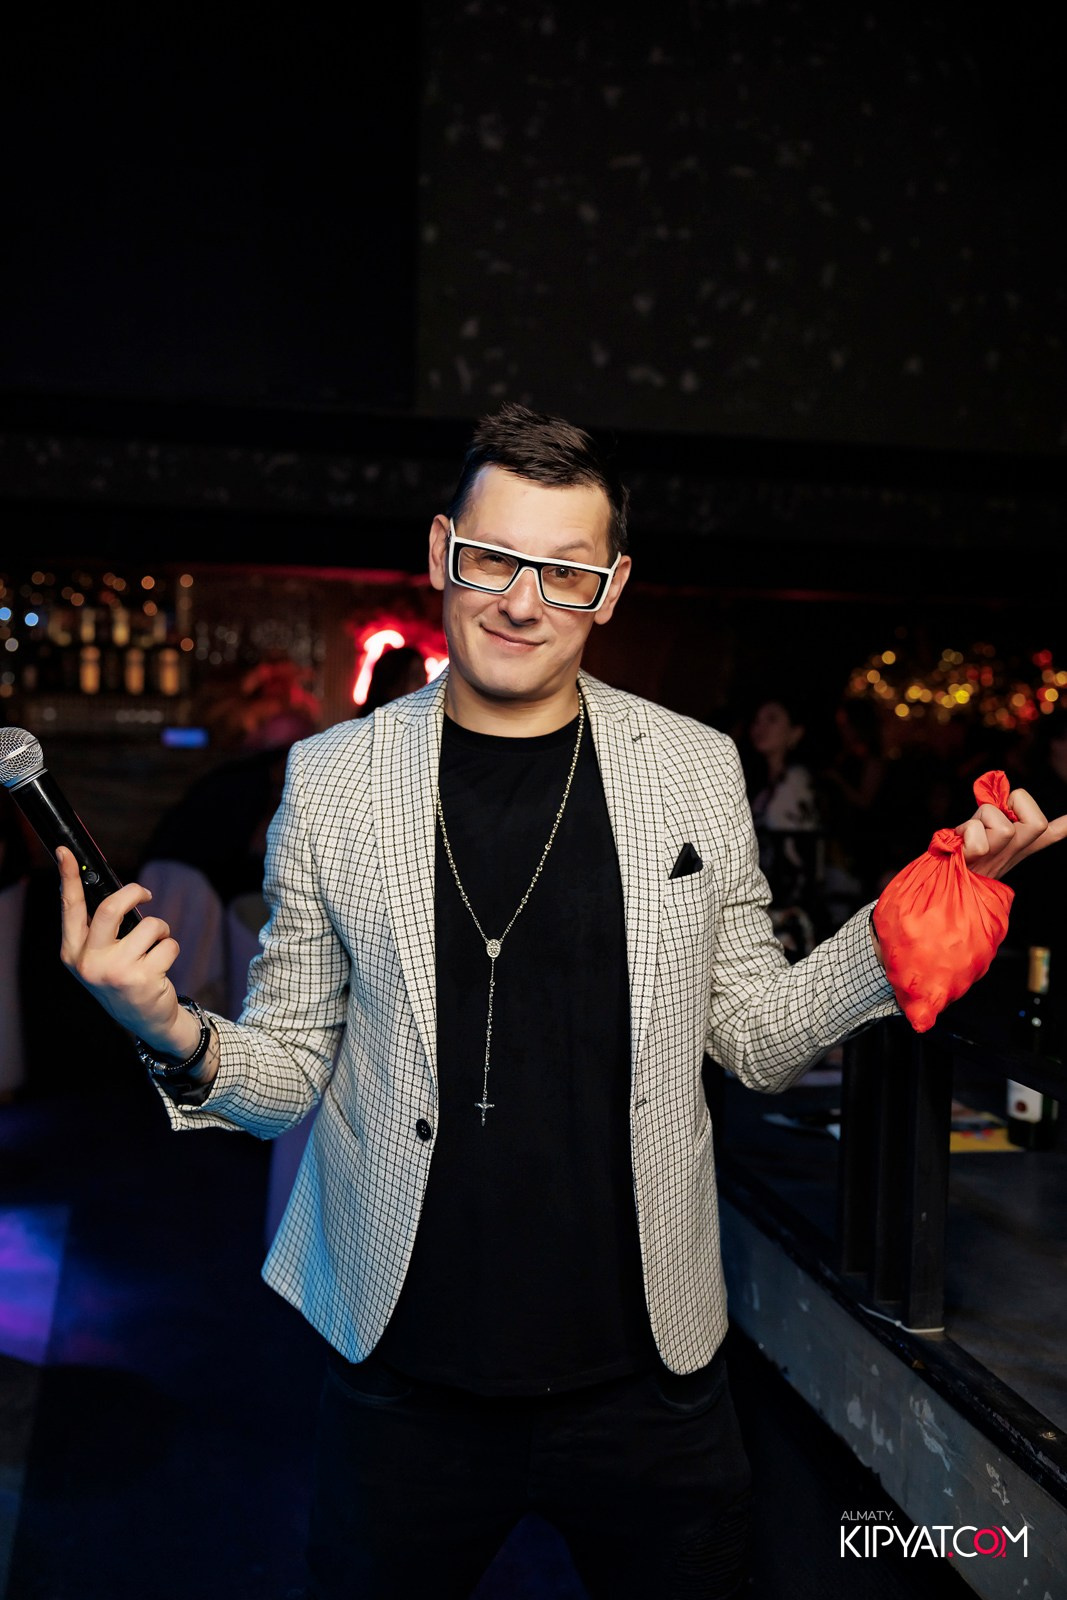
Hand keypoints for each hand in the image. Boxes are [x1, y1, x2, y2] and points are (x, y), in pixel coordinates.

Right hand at [57, 846, 199, 1056]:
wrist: (145, 1020)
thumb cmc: (122, 978)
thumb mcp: (100, 957)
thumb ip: (99, 929)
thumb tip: (114, 890)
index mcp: (73, 952)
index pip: (70, 908)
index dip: (68, 877)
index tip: (65, 852)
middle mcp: (89, 962)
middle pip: (111, 907)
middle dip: (134, 892)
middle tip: (145, 894)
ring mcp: (115, 971)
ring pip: (150, 925)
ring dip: (161, 930)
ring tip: (155, 946)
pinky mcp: (142, 978)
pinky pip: (168, 944)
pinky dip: (171, 948)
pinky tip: (161, 965)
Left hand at [955, 786, 1066, 879]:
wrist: (936, 886)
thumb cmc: (955, 856)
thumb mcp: (980, 834)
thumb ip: (994, 815)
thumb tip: (998, 784)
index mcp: (1018, 846)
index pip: (1051, 833)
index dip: (1066, 825)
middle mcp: (1015, 852)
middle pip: (1037, 822)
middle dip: (1012, 806)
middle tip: (989, 817)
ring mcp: (1000, 858)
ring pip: (1003, 826)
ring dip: (978, 821)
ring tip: (965, 835)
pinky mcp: (981, 861)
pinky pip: (979, 838)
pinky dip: (964, 834)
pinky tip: (958, 847)